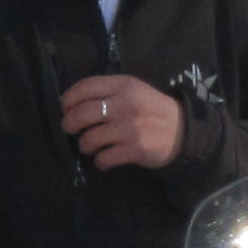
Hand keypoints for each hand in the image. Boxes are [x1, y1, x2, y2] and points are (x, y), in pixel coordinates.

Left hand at [61, 73, 183, 172]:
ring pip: (89, 139)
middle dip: (69, 124)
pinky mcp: (134, 149)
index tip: (65, 108)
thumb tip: (72, 103)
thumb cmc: (151, 109)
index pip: (84, 88)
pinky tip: (105, 158)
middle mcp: (125, 104)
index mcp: (123, 85)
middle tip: (71, 129)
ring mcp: (129, 128)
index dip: (68, 100)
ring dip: (85, 145)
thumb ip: (107, 92)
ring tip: (90, 146)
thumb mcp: (133, 90)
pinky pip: (103, 158)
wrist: (182, 131)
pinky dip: (100, 161)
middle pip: (81, 114)